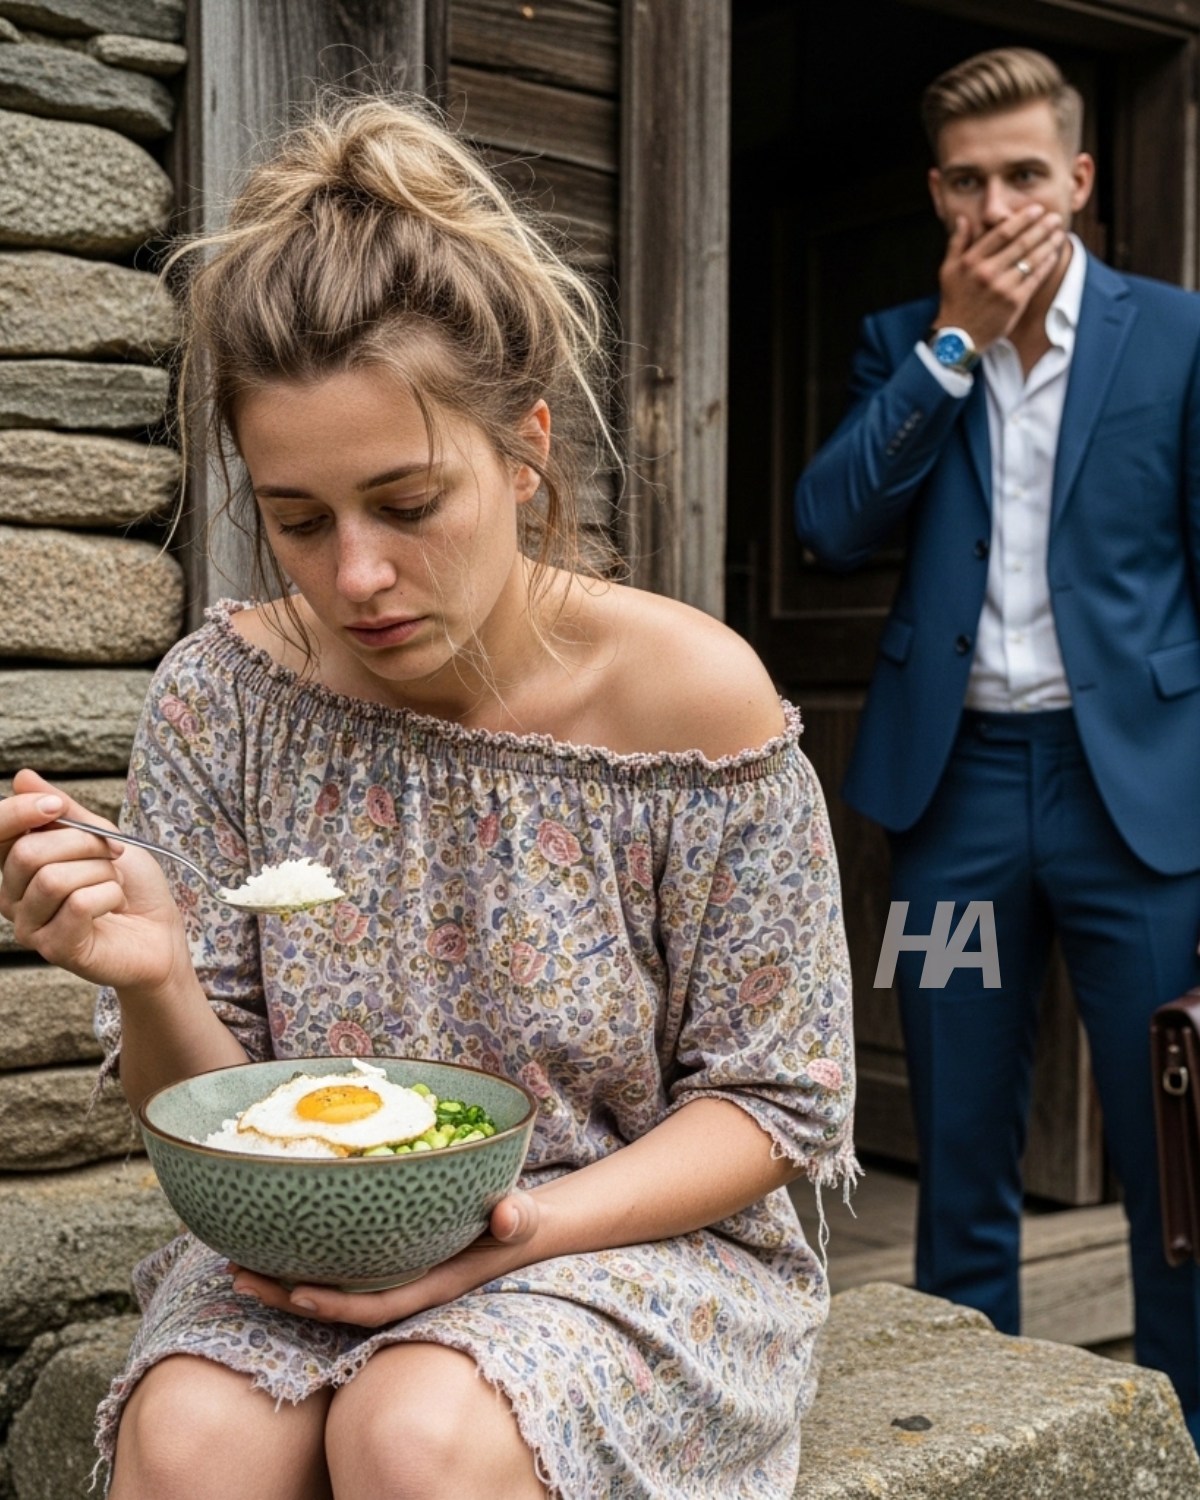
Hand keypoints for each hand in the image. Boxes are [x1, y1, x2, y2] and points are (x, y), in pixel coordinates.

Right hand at [0, 768, 189, 992]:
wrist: (162, 933)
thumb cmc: (132, 886)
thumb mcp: (102, 835)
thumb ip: (64, 811)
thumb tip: (23, 777)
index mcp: (18, 866)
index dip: (20, 811)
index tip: (57, 806)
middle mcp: (13, 897)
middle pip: (29, 852)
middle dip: (84, 844)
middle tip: (113, 855)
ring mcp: (30, 926)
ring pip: (53, 879)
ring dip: (100, 872)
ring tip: (113, 884)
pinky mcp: (54, 949)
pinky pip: (78, 904)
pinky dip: (109, 896)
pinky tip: (114, 906)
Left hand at [228, 1190, 541, 1326]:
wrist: (519, 1229)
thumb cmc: (519, 1224)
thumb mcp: (523, 1219)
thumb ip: (517, 1218)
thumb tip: (507, 1216)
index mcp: (429, 1285)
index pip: (375, 1304)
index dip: (335, 1304)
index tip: (297, 1294)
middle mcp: (401, 1285)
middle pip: (335, 1303)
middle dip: (284, 1296)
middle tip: (236, 1274)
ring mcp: (389, 1274)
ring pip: (327, 1286)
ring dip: (281, 1280)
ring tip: (235, 1263)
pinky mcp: (383, 1257)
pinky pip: (336, 1265)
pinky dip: (303, 1258)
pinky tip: (272, 1240)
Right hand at [934, 205, 1065, 350]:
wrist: (959, 337)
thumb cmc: (954, 301)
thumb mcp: (948, 270)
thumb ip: (957, 243)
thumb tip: (963, 218)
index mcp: (971, 261)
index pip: (1001, 233)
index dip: (1022, 219)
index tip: (1036, 210)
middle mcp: (988, 272)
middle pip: (1021, 243)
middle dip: (1041, 228)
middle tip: (1055, 218)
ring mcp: (1003, 288)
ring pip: (1031, 259)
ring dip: (1048, 244)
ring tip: (1059, 233)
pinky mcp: (1015, 302)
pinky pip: (1035, 278)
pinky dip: (1046, 265)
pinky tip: (1053, 255)